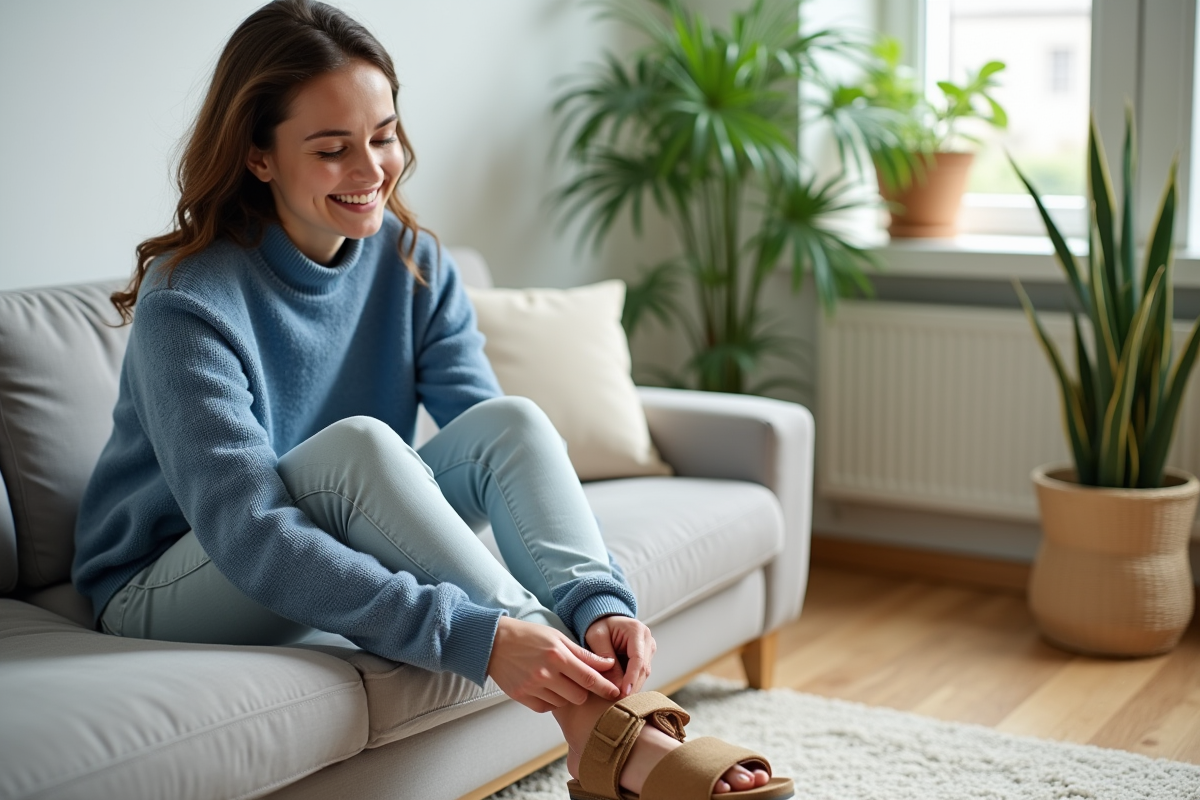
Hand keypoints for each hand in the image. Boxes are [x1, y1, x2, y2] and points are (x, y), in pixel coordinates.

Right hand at [487, 617, 621, 712]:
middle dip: (583, 691)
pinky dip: (550, 700)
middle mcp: (545, 674)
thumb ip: (583, 654)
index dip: (606, 687)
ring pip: (563, 703)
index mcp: (557, 656)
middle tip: (577, 680)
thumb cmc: (529, 636)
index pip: (589, 678)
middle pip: (579, 696)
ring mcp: (532, 687)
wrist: (494, 642)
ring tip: (557, 680)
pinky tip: (545, 687)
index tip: (615, 692)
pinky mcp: (521, 696)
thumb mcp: (557, 637)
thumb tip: (608, 664)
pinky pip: (546, 707)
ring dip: (565, 695)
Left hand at [585, 615, 655, 697]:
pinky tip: (620, 692)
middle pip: (643, 669)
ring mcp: (649, 649)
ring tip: (617, 699)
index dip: (631, 678)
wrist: (604, 620)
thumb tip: (615, 685)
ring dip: (631, 687)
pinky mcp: (646, 658)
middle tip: (617, 702)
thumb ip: (605, 658)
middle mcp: (647, 640)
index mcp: (637, 630)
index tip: (623, 694)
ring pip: (643, 674)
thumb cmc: (598, 626)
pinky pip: (640, 674)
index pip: (638, 659)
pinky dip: (630, 683)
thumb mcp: (596, 638)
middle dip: (631, 686)